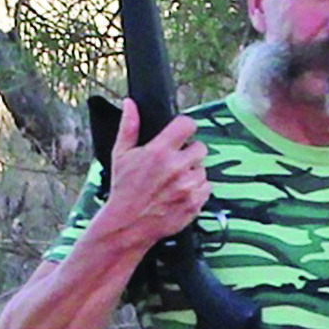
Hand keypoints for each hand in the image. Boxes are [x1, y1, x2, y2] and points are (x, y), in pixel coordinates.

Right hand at [106, 98, 211, 246]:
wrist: (129, 224)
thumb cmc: (124, 189)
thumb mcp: (121, 154)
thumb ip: (129, 127)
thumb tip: (130, 104)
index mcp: (159, 152)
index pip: (187, 125)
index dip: (185, 127)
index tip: (182, 133)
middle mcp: (177, 167)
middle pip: (201, 148)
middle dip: (190, 152)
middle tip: (176, 161)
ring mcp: (188, 187)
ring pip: (204, 169)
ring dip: (193, 172)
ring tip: (175, 180)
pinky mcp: (196, 203)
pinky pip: (207, 188)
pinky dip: (198, 189)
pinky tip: (181, 192)